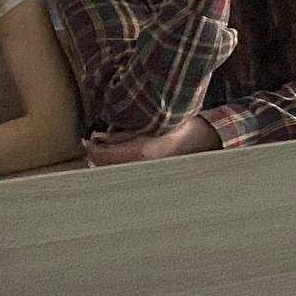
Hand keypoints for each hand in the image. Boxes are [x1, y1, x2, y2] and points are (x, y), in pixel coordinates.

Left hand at [84, 117, 218, 163]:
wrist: (208, 139)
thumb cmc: (183, 126)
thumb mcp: (154, 122)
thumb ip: (125, 131)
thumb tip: (99, 136)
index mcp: (141, 151)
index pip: (102, 155)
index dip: (91, 147)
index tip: (88, 139)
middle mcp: (141, 166)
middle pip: (105, 167)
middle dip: (96, 155)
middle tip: (94, 143)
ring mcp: (147, 172)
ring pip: (115, 171)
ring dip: (107, 161)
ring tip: (106, 148)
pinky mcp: (152, 173)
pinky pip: (126, 171)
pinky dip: (118, 165)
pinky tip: (121, 156)